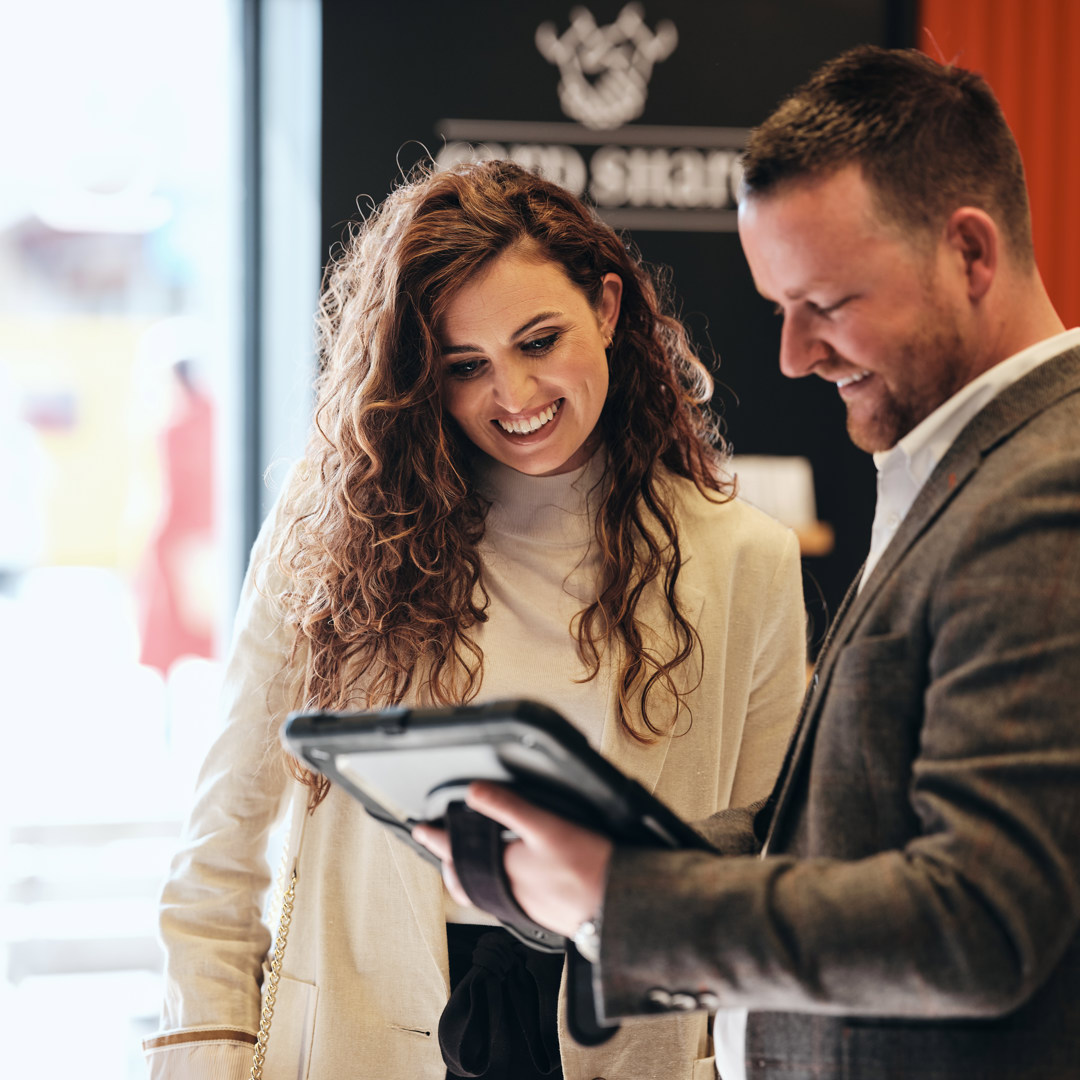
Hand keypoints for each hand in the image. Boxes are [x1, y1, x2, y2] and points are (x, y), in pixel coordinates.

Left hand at [413, 782, 612, 936]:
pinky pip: (504, 900)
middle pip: (465, 881)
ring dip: (470, 876)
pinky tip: (510, 876)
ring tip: (469, 860)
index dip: (437, 838)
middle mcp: (508, 893)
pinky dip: (494, 886)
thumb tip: (474, 793)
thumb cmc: (589, 868)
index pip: (457, 853)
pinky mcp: (540, 915)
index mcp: (504, 871)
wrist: (619, 908)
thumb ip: (508, 808)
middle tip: (440, 846)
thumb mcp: (547, 826)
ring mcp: (524, 907)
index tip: (420, 829)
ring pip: (484, 892)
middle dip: (450, 863)